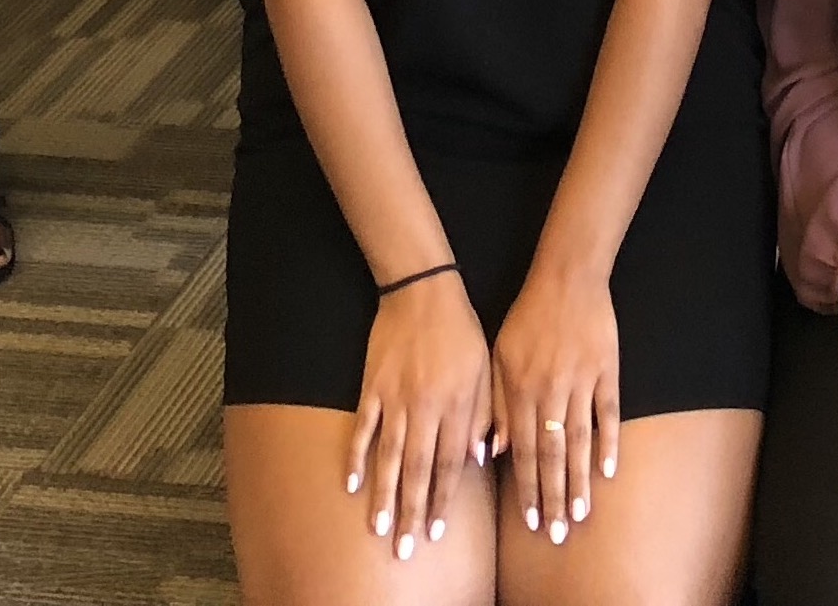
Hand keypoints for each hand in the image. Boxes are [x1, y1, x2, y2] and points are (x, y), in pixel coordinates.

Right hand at [346, 270, 490, 564]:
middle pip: (417, 469)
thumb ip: (485, 413)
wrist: (424, 290)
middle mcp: (427, 407)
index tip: (435, 530)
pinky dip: (356, 457)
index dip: (442, 499)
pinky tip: (352, 485)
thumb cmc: (461, 330)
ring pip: (388, 457)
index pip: (451, 463)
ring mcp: (396, 398)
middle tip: (404, 548)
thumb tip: (480, 458)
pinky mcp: (372, 387)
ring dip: (384, 496)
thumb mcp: (486, 367)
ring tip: (378, 529)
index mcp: (459, 403)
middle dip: (411, 512)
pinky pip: (363, 429)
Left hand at [490, 254, 621, 545]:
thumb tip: (492, 452)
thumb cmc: (528, 317)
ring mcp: (581, 381)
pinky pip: (608, 412)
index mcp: (520, 390)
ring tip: (582, 513)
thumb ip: (495, 404)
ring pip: (579, 440)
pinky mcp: (607, 369)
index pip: (523, 451)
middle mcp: (550, 391)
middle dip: (554, 496)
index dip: (528, 488)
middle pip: (552, 454)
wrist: (566, 276)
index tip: (531, 522)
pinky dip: (609, 441)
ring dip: (580, 479)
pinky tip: (609, 469)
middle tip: (557, 532)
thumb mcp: (498, 356)